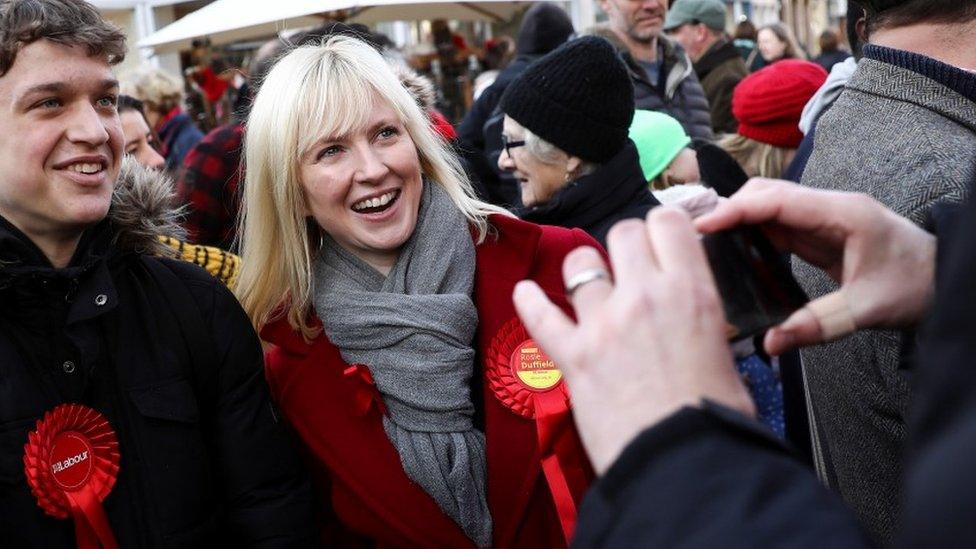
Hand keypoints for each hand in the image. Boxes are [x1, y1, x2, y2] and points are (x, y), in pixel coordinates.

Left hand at [514, 210, 754, 474]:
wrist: (683, 465)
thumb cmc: (714, 422)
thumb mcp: (726, 357)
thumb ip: (703, 326)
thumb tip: (694, 324)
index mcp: (692, 292)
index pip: (668, 223)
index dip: (662, 229)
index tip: (660, 242)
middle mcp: (645, 296)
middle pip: (622, 232)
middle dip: (625, 245)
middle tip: (630, 267)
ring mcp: (604, 323)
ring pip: (579, 263)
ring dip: (583, 270)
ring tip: (588, 284)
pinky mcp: (573, 355)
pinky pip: (539, 315)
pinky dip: (529, 302)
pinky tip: (525, 293)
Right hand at [695, 178, 935, 355]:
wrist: (945, 282)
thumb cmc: (915, 288)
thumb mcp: (866, 310)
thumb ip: (816, 325)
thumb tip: (770, 343)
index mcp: (843, 213)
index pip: (777, 201)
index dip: (736, 210)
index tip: (703, 226)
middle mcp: (829, 207)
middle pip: (767, 194)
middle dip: (731, 211)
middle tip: (697, 239)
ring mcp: (824, 218)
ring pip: (769, 208)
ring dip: (739, 223)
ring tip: (708, 247)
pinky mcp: (820, 233)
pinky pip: (778, 227)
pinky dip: (753, 236)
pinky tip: (737, 256)